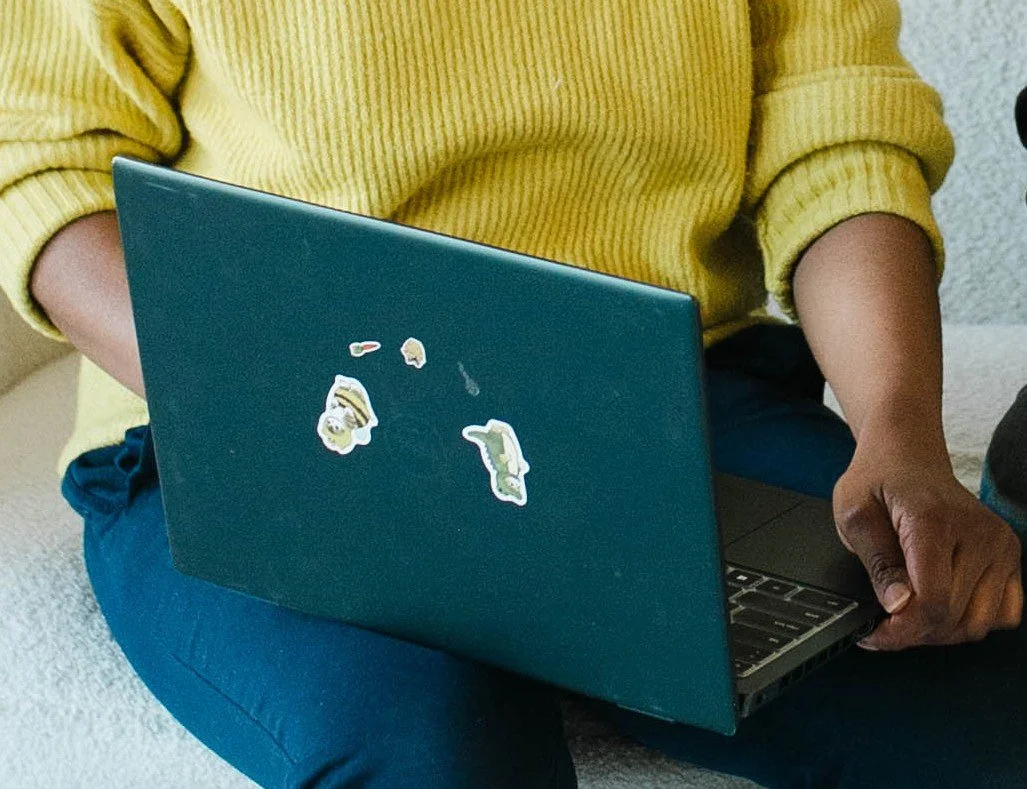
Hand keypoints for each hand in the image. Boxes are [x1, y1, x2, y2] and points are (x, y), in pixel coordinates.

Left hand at [832, 419, 1022, 649]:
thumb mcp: (854, 515)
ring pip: (981, 622)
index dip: (902, 630)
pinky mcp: (1009, 554)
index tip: (875, 634)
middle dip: (915, 634)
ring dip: (942, 632)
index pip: (934, 601)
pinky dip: (971, 619)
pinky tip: (939, 609)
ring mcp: (1000, 544)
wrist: (906, 454)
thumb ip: (877, 563)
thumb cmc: (877, 480)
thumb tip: (899, 606)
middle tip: (883, 628)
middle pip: (957, 618)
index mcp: (936, 521)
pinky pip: (1003, 611)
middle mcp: (979, 533)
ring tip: (908, 619)